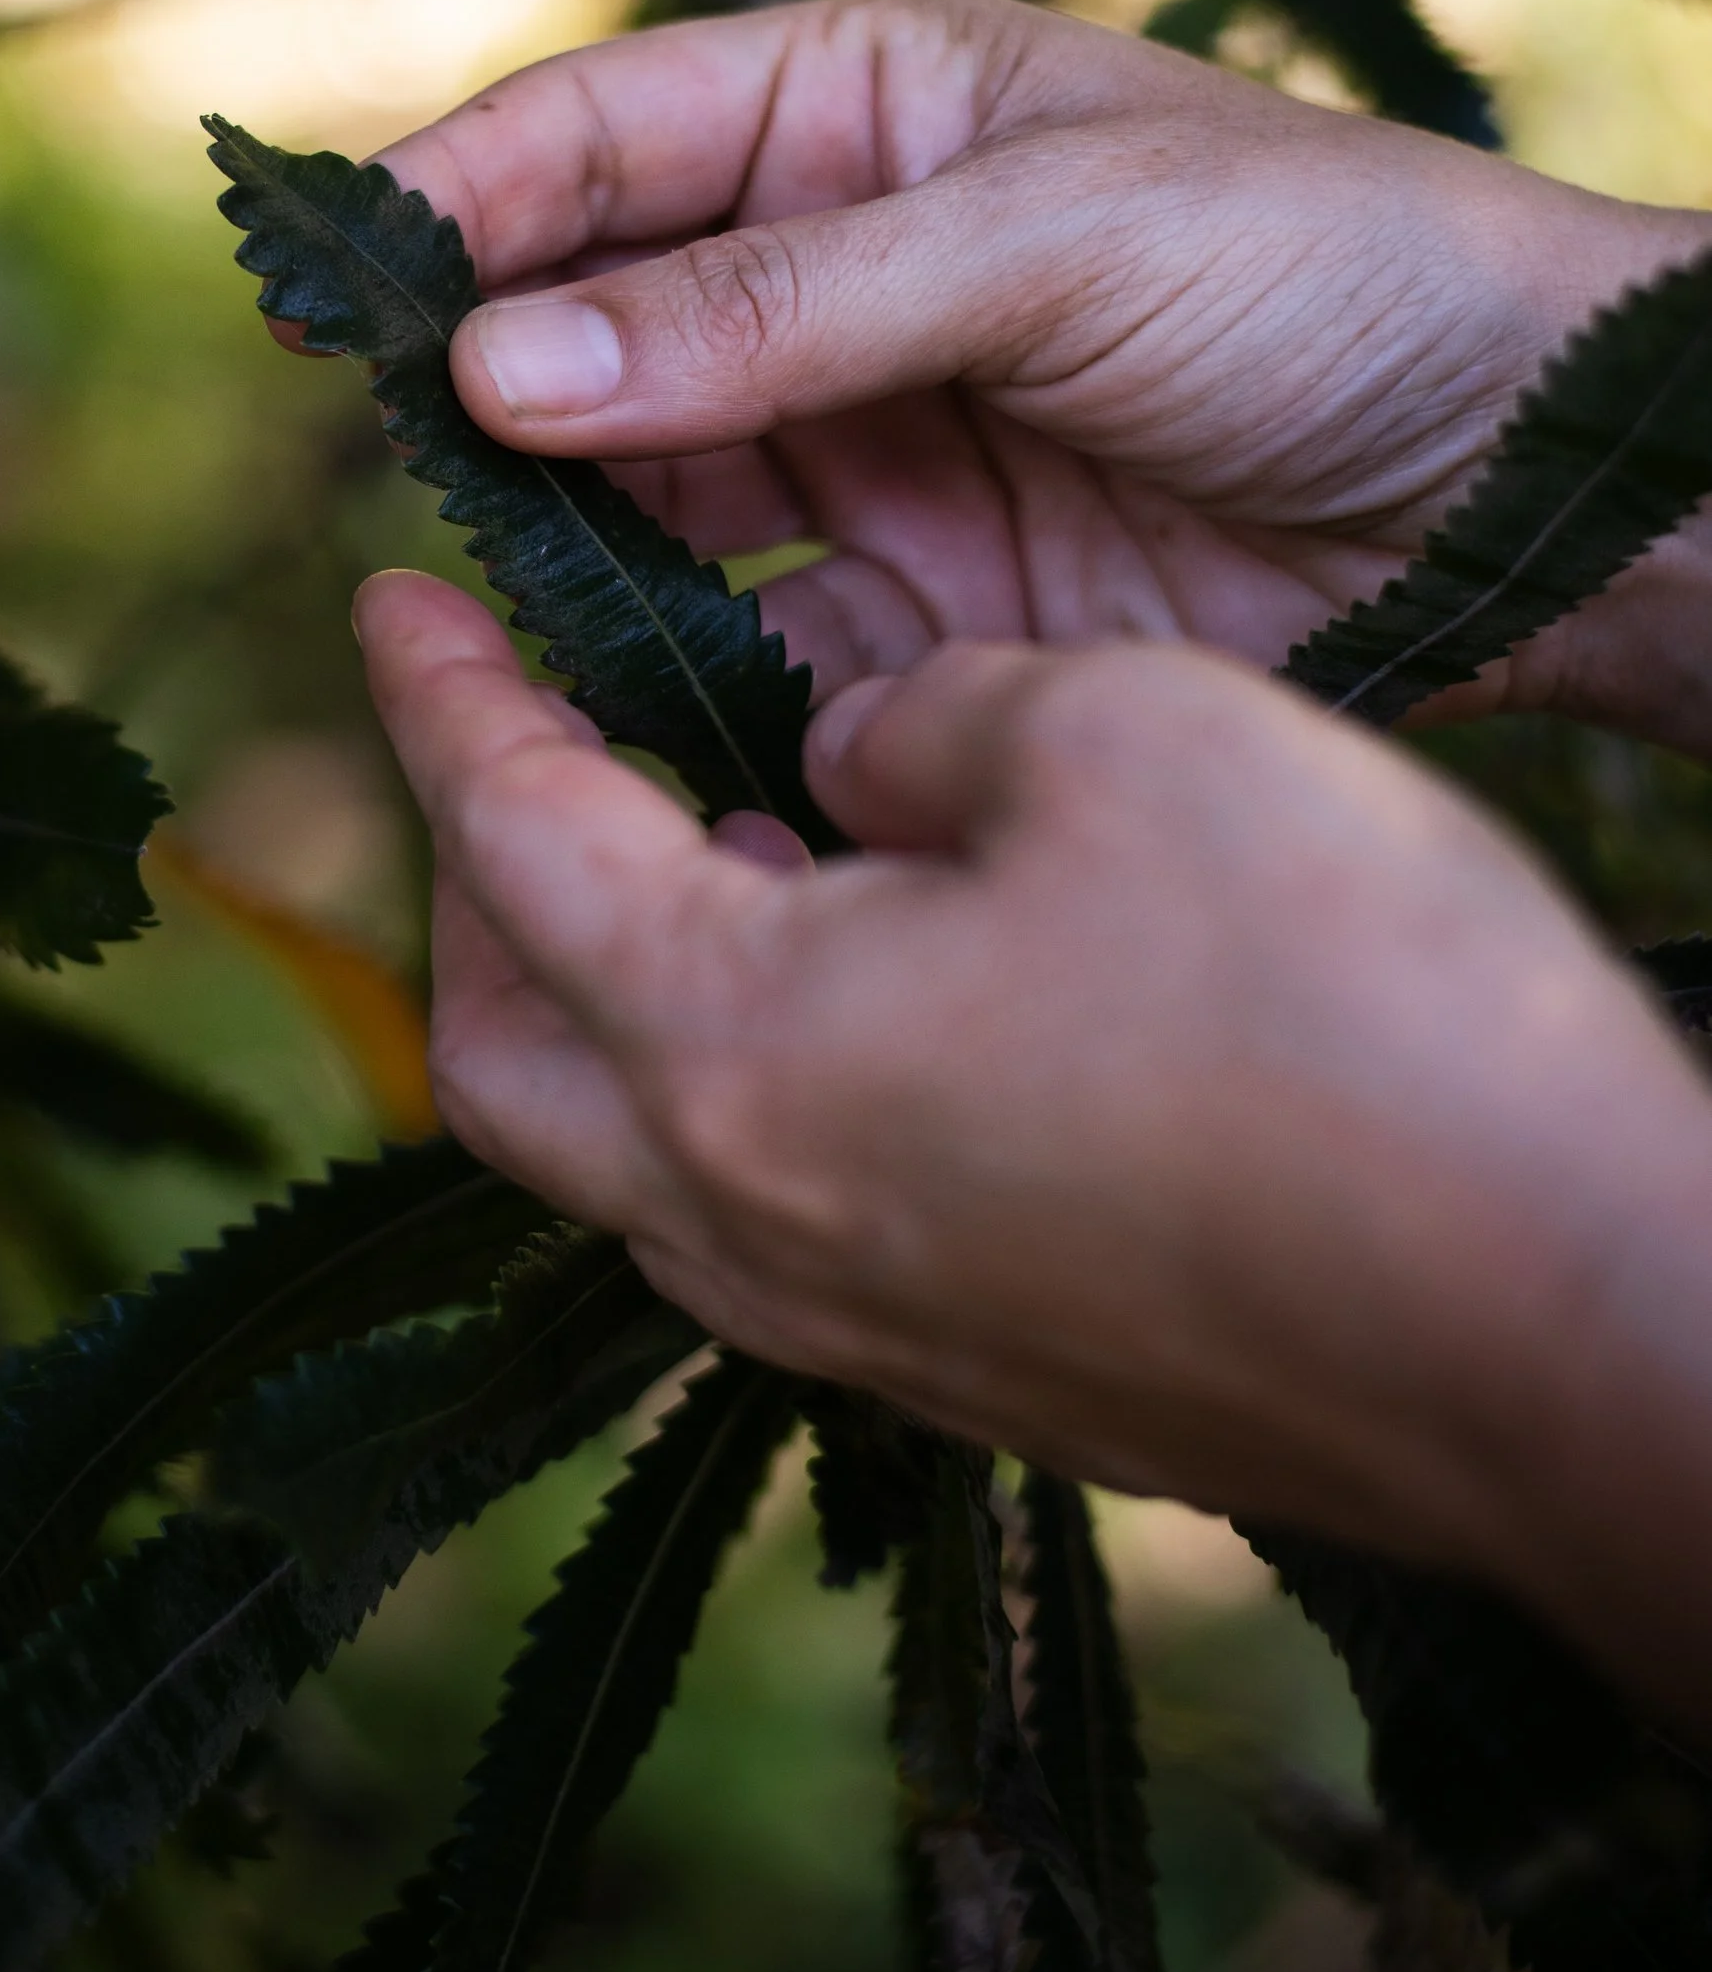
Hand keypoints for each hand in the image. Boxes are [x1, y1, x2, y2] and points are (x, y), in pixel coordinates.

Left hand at [357, 570, 1711, 1724]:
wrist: (1580, 1325)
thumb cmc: (1349, 1003)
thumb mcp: (1116, 736)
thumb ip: (924, 718)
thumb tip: (858, 756)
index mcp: (735, 1046)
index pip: (511, 835)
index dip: (440, 692)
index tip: (390, 589)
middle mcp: (755, 1224)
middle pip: (503, 1045)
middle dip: (477, 876)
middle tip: (524, 731)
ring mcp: (872, 1333)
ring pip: (635, 1154)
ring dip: (617, 991)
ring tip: (706, 835)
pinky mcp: (993, 1382)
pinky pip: (781, 1225)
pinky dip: (752, 1085)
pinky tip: (875, 985)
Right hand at [373, 0, 1711, 743]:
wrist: (1541, 480)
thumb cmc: (1325, 274)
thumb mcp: (1044, 245)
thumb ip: (771, 309)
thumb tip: (498, 361)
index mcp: (865, 109)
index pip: (604, 136)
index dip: (460, 206)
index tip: (337, 298)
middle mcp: (839, 272)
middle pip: (596, 329)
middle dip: (490, 399)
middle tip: (393, 481)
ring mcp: (873, 443)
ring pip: (650, 499)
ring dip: (569, 554)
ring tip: (487, 616)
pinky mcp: (925, 603)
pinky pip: (751, 641)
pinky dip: (683, 684)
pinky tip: (625, 721)